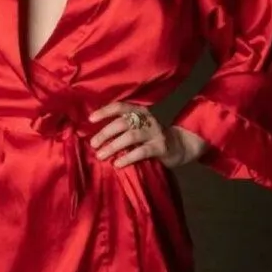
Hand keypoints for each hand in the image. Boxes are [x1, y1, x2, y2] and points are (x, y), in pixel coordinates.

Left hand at [88, 103, 208, 169]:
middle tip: (93, 144)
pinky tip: (117, 164)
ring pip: (131, 136)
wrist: (180, 145)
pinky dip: (128, 157)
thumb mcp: (139, 126)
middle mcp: (147, 119)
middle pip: (123, 122)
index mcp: (139, 111)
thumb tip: (97, 135)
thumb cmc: (152, 137)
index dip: (105, 111)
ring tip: (101, 155)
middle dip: (105, 133)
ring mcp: (155, 132)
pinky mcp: (161, 147)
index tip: (90, 119)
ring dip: (113, 146)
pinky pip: (141, 151)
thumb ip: (124, 127)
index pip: (120, 106)